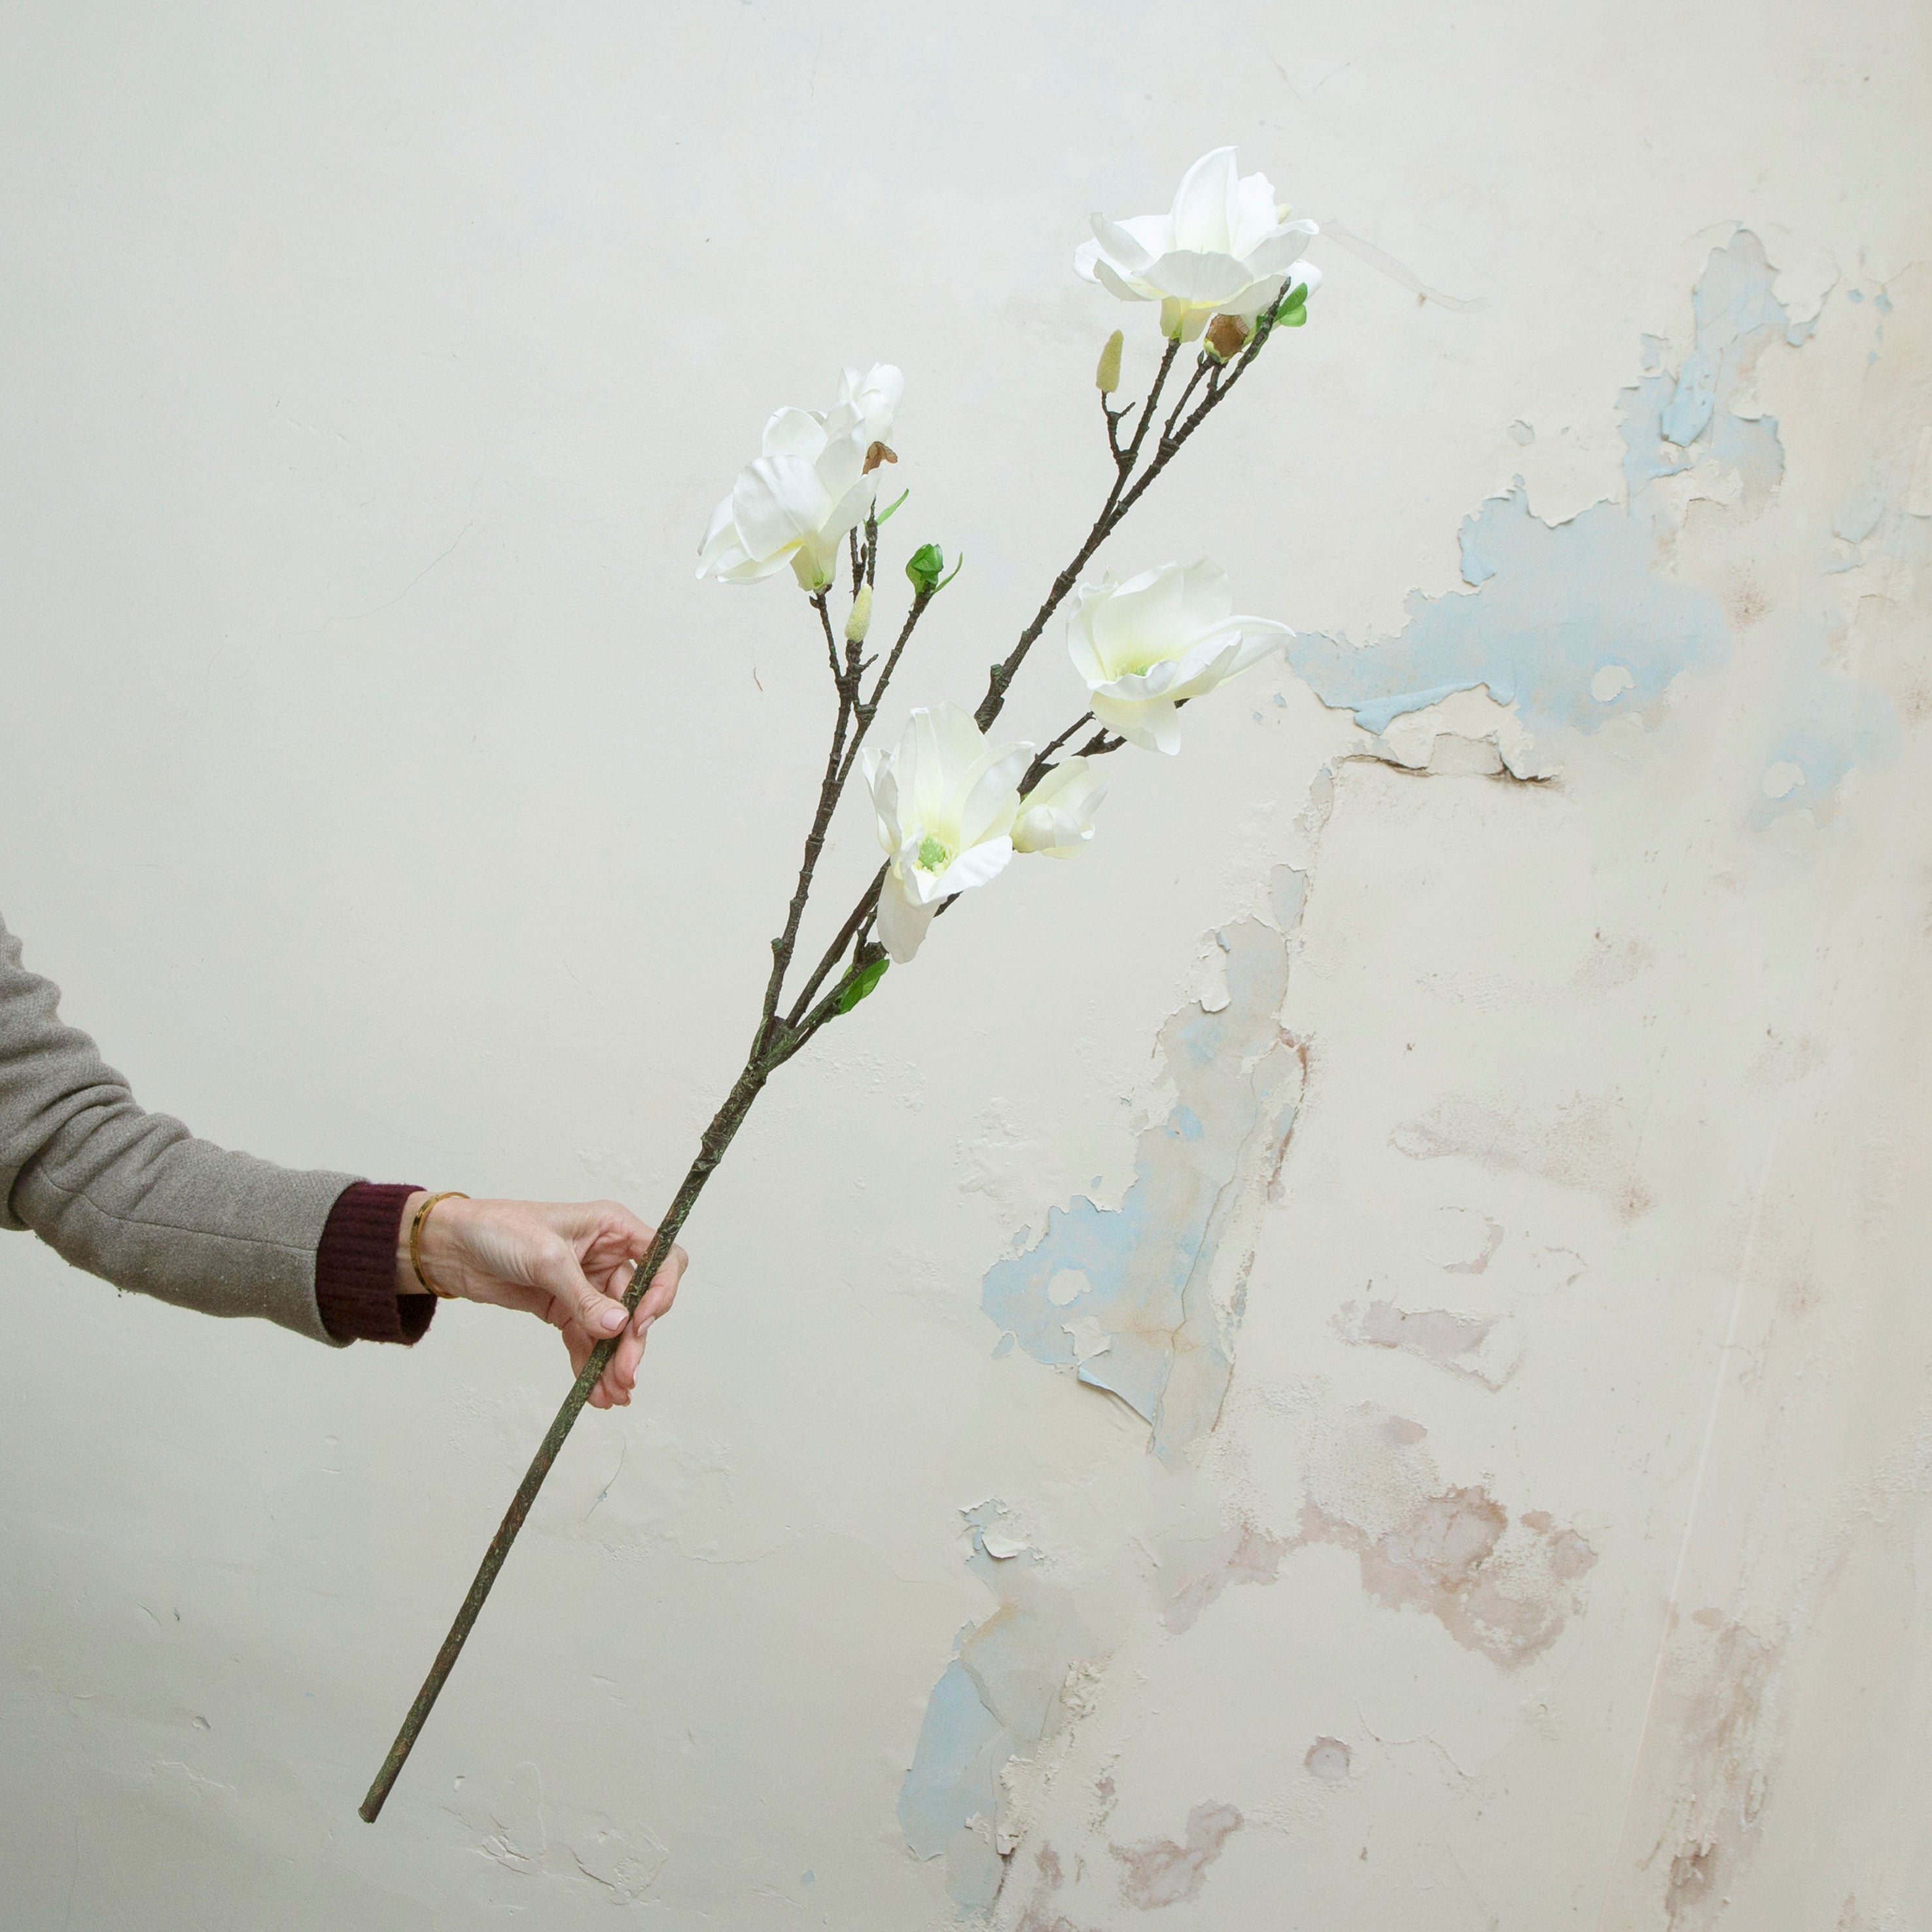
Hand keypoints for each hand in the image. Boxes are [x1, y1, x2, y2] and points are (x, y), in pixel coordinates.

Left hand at [397, 1195, 686, 1408]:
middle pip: (639, 1304)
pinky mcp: (565, 1309)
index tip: (641, 1323)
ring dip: (614, 1362)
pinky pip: (587, 1341)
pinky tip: (592, 1392)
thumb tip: (618, 1327)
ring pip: (614, 1329)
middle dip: (633, 1342)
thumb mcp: (545, 1258)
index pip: (662, 1259)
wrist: (451, 1247)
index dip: (661, 1292)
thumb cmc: (498, 1229)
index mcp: (613, 1229)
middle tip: (624, 1376)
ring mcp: (587, 1285)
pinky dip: (590, 1366)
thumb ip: (583, 1296)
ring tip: (611, 1395)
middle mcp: (607, 1256)